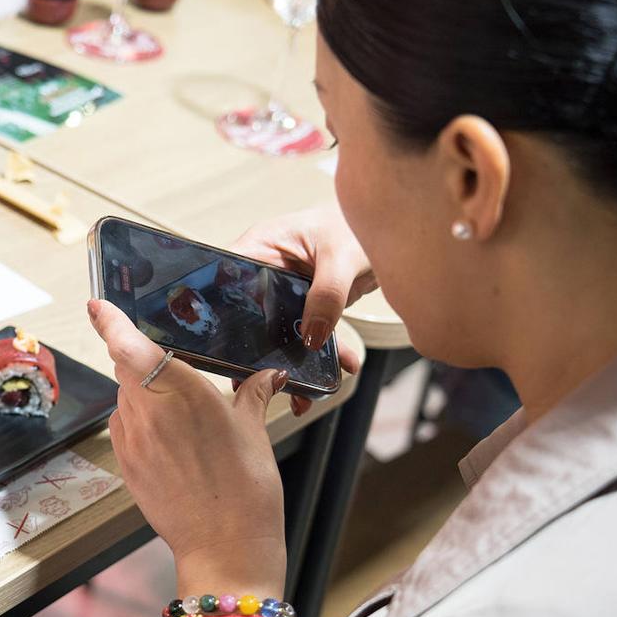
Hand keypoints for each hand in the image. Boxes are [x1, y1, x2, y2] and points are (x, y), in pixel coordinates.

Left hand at [88, 299, 287, 598]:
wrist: (225, 547)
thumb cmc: (246, 489)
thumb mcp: (254, 430)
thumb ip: (252, 393)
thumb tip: (267, 375)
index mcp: (180, 390)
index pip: (129, 344)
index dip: (110, 321)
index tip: (98, 304)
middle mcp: (148, 410)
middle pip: (127, 367)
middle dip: (139, 357)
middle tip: (165, 359)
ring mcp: (132, 439)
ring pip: (126, 397)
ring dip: (143, 392)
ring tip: (180, 413)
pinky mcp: (125, 463)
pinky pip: (126, 427)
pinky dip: (142, 422)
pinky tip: (171, 439)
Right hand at [231, 201, 373, 414]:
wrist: (394, 230)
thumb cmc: (357, 223)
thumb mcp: (342, 257)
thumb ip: (327, 295)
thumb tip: (312, 336)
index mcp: (261, 247)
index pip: (227, 281)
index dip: (222, 313)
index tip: (230, 347)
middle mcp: (267, 270)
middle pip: (249, 314)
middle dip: (258, 352)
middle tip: (262, 381)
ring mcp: (286, 290)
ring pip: (278, 331)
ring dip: (292, 361)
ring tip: (300, 393)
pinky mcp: (307, 304)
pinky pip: (307, 333)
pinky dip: (322, 354)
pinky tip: (340, 367)